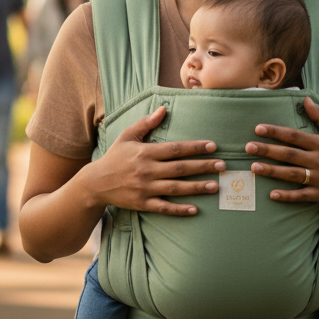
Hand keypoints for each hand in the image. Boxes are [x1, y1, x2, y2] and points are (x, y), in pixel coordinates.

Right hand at [86, 106, 223, 215]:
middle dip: (203, 166)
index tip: (213, 146)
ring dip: (197, 187)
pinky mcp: (143, 204)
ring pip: (176, 188)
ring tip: (215, 186)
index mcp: (146, 152)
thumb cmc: (115, 157)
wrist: (95, 183)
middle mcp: (147, 170)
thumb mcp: (127, 136)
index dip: (195, 147)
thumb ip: (146, 123)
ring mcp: (145, 188)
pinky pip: (164, 208)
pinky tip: (195, 209)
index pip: (176, 149)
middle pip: (180, 168)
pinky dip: (179, 209)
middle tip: (222, 166)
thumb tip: (163, 108)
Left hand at [246, 97, 318, 203]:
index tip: (258, 128)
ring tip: (254, 167)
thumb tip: (305, 99)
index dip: (276, 132)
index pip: (295, 136)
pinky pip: (301, 195)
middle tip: (248, 147)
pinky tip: (272, 194)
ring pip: (292, 174)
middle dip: (268, 150)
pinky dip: (287, 195)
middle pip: (290, 155)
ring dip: (272, 171)